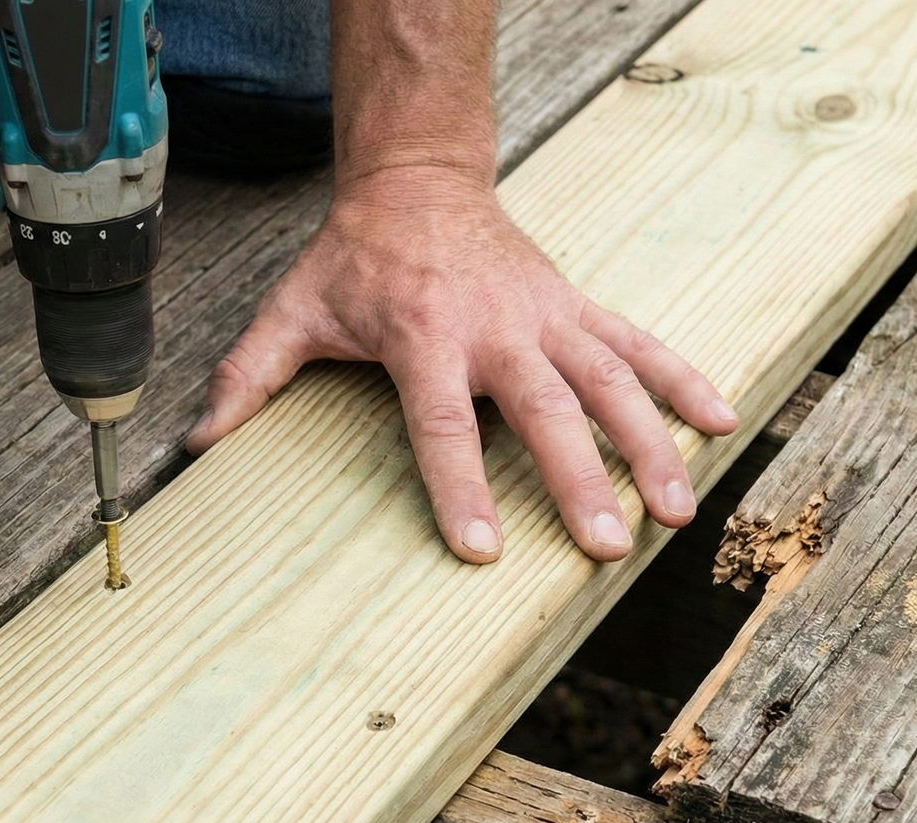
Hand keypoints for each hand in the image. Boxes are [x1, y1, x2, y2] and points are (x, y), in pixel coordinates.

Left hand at [185, 167, 739, 563]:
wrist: (418, 180)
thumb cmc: (356, 258)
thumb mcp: (292, 311)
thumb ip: (248, 377)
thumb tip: (194, 446)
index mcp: (424, 334)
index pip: (442, 424)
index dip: (462, 487)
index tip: (482, 549)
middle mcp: (495, 326)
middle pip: (545, 411)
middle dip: (580, 480)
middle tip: (608, 546)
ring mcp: (546, 315)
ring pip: (610, 382)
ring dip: (649, 445)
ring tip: (676, 509)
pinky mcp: (577, 306)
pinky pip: (639, 344)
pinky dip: (683, 380)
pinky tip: (722, 423)